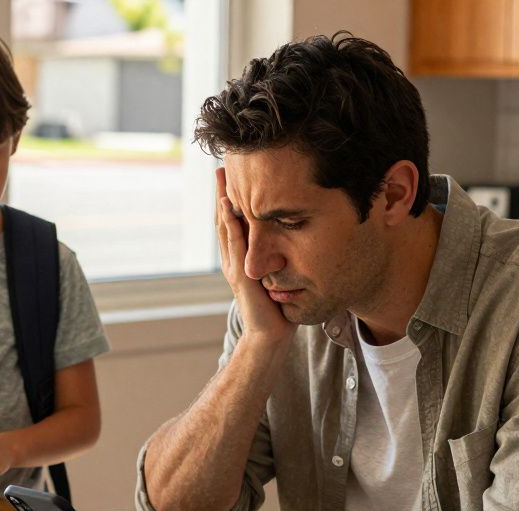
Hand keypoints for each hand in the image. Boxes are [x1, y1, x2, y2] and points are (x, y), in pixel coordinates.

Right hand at [216, 167, 295, 345]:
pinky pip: (234, 244)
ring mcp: (234, 266)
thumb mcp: (280, 275)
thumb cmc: (278, 307)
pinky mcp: (240, 275)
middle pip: (226, 219)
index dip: (234, 199)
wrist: (270, 334)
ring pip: (225, 227)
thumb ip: (281, 258)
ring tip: (222, 177)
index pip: (236, 223)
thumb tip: (296, 238)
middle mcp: (234, 259)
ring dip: (222, 200)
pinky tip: (229, 205)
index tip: (236, 175)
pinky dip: (230, 223)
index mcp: (243, 257)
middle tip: (222, 167)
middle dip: (224, 193)